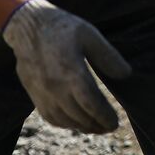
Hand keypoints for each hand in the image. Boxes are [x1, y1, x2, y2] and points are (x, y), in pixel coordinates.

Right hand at [0, 0, 130, 133]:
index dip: (104, 116)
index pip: (90, 103)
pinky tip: (75, 122)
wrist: (28, 27)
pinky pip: (50, 116)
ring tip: (96, 127)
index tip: (116, 123)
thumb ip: (108, 56)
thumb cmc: (63, 28)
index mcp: (71, 71)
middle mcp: (55, 86)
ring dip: (81, 127)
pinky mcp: (33, 93)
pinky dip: (64, 123)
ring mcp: (42, 92)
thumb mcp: (90, 35)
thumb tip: (126, 75)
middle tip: (109, 128)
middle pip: (78, 116)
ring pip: (64, 120)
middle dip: (96, 125)